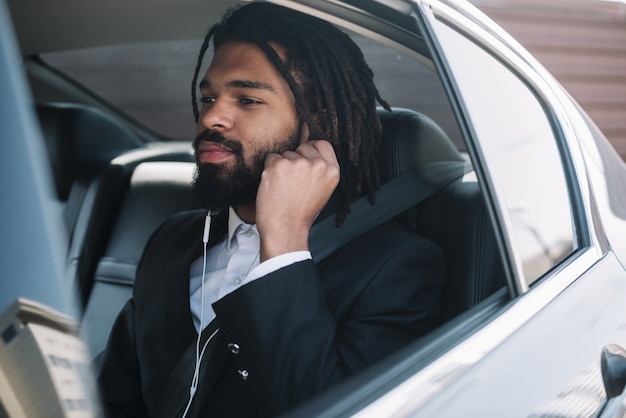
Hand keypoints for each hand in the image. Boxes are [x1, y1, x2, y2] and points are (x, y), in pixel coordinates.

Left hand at [255, 140, 339, 260]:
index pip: (322, 144)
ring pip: (285, 154)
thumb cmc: (301, 213)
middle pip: (302, 147)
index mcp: (332, 171)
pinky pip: (271, 158)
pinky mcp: (279, 165)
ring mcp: (298, 163)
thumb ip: (320, 170)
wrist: (285, 228)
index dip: (311, 149)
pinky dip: (269, 170)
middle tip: (293, 182)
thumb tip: (309, 148)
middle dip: (295, 159)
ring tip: (284, 188)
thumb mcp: (323, 190)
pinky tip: (274, 186)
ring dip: (282, 167)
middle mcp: (318, 165)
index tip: (304, 158)